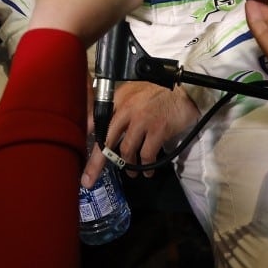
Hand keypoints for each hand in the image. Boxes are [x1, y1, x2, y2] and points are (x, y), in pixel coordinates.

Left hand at [82, 79, 199, 185]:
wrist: (184, 88)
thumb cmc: (158, 89)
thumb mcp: (133, 89)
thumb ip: (117, 104)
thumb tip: (99, 123)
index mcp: (119, 97)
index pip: (97, 118)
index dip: (89, 137)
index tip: (82, 152)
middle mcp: (127, 108)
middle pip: (107, 139)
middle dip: (96, 163)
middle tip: (89, 179)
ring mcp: (142, 120)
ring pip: (126, 150)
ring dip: (127, 165)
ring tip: (131, 172)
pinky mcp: (157, 130)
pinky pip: (146, 155)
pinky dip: (146, 167)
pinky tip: (148, 171)